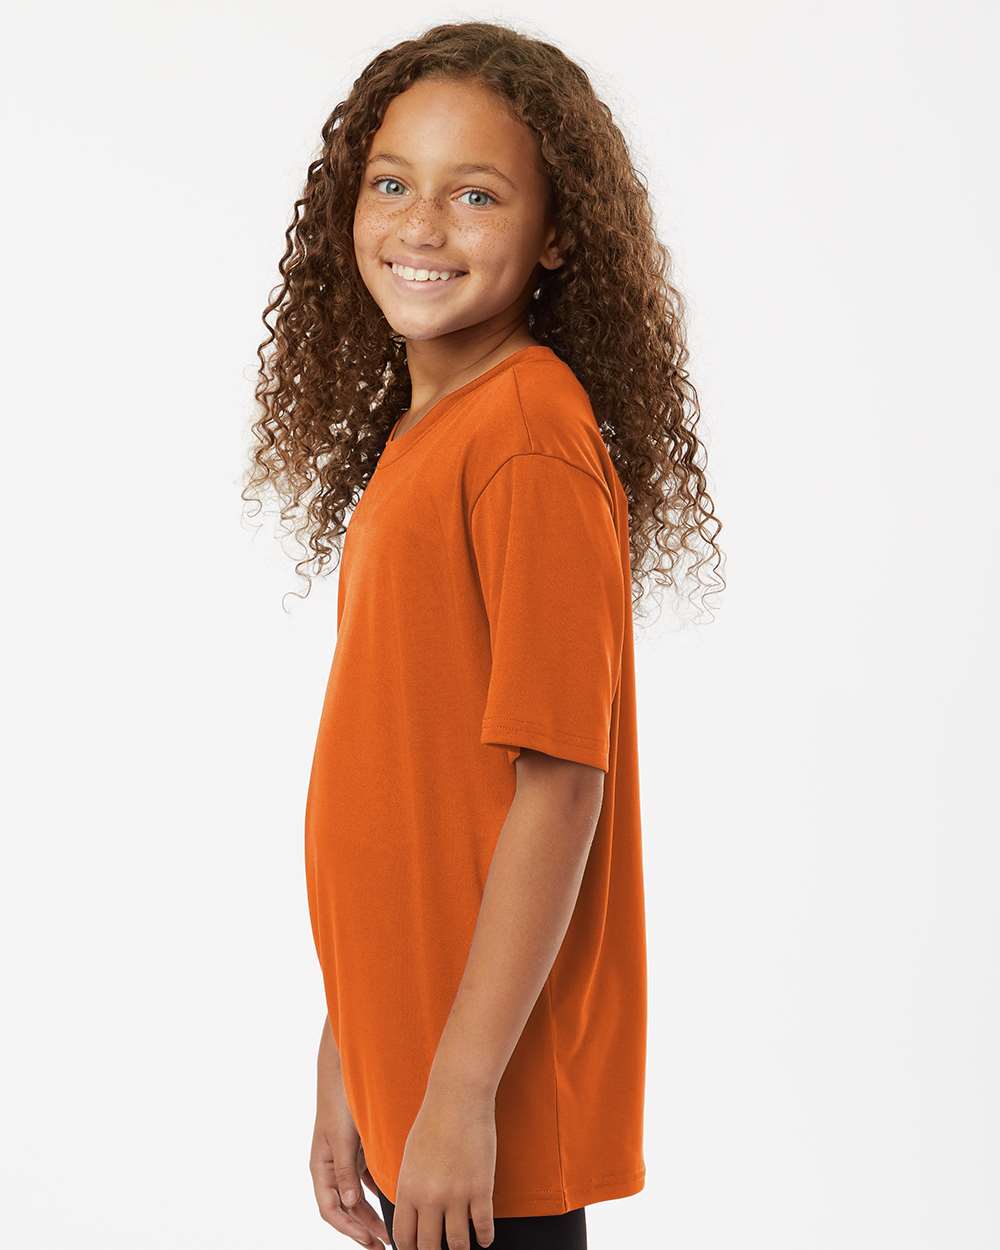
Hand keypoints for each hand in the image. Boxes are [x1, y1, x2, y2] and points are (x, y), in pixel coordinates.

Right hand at [310, 1049, 390, 1247]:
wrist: (345, 1071)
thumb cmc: (340, 1103)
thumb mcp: (343, 1138)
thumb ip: (346, 1171)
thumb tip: (350, 1204)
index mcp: (321, 1168)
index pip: (331, 1210)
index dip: (349, 1229)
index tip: (369, 1240)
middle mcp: (331, 1168)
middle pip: (345, 1209)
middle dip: (362, 1229)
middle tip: (383, 1246)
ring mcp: (344, 1161)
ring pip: (356, 1198)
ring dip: (370, 1216)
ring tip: (389, 1232)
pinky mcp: (358, 1151)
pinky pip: (366, 1180)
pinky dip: (377, 1193)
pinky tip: (393, 1201)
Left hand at [391, 1079, 495, 1249]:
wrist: (458, 1098)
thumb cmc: (432, 1122)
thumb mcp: (410, 1157)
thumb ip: (410, 1187)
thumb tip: (412, 1212)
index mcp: (408, 1189)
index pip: (404, 1237)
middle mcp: (430, 1198)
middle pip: (429, 1246)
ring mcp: (457, 1195)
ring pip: (458, 1243)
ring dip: (460, 1249)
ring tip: (462, 1248)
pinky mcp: (481, 1188)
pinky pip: (483, 1227)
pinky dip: (484, 1238)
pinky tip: (484, 1239)